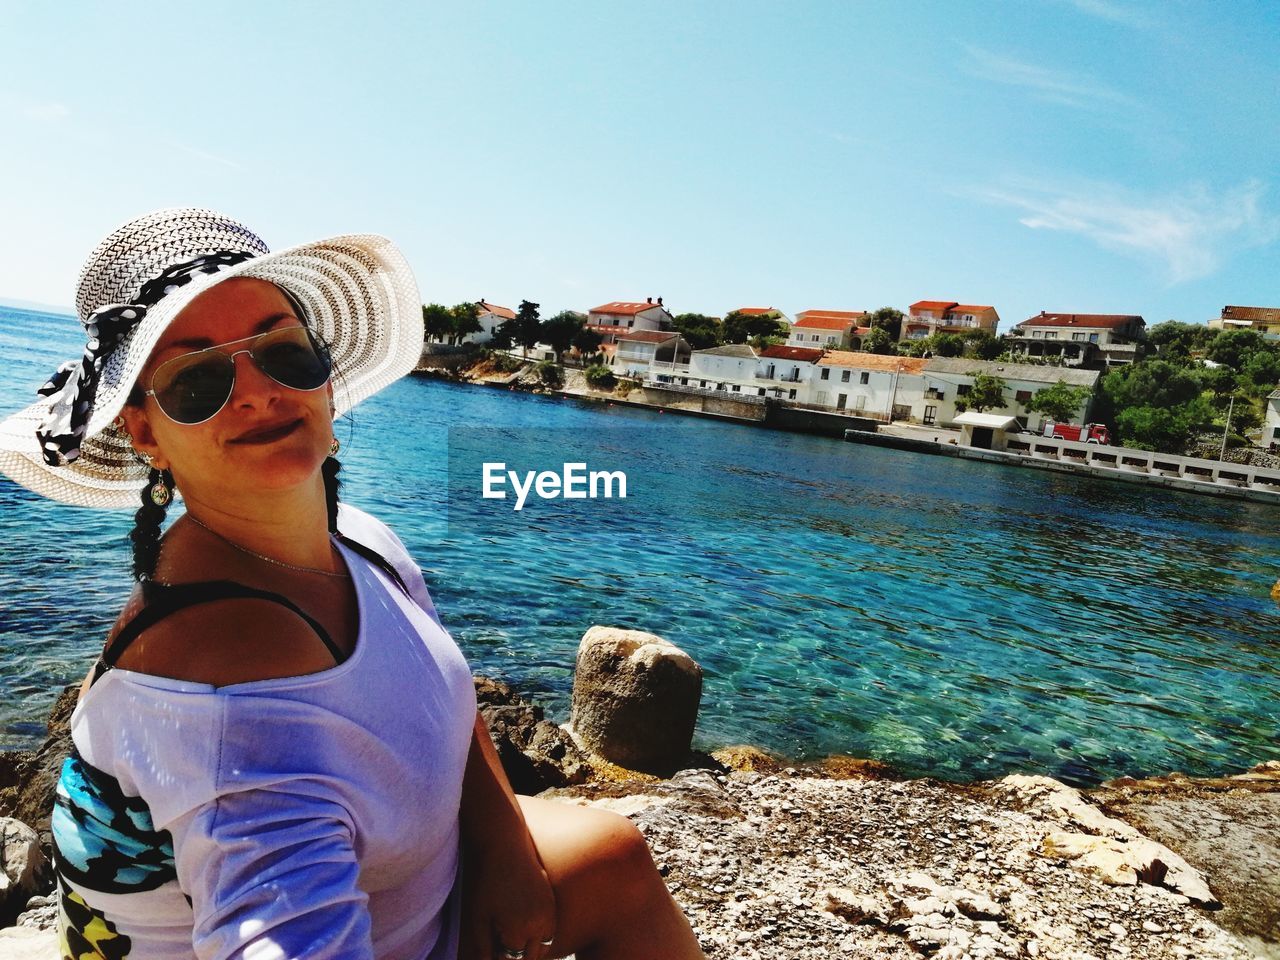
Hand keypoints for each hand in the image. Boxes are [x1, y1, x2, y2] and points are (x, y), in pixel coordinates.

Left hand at [459, 827, 557, 959]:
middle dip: (515, 958)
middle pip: (529, 959)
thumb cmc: (486, 880)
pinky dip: (538, 937)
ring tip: (510, 942)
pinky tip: (521, 929)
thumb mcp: (478, 918)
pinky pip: (549, 931)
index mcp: (520, 930)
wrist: (504, 845)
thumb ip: (483, 948)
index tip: (492, 949)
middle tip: (499, 946)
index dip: (500, 959)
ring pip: (543, 947)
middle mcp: (540, 924)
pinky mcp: (552, 902)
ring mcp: (549, 912)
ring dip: (529, 951)